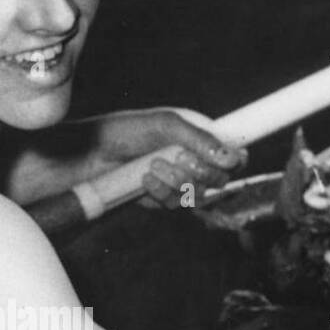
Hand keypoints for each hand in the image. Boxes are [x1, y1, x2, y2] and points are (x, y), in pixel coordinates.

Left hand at [90, 107, 243, 211]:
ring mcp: (180, 182)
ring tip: (153, 164)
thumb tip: (232, 157)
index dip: (236, 161)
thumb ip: (201, 139)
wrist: (93, 153)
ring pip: (198, 195)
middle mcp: (195, 161)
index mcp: (201, 138)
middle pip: (220, 180)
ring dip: (177, 181)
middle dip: (200, 171)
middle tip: (179, 156)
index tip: (224, 161)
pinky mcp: (163, 199)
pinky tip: (145, 179)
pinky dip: (161, 192)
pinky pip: (175, 204)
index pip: (235, 155)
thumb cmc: (128, 130)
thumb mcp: (166, 125)